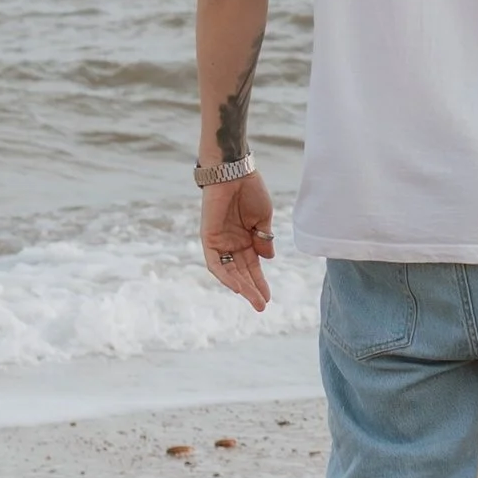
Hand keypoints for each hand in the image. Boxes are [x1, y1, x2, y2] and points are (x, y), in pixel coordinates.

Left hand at [200, 172, 274, 311]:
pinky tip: (237, 287)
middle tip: (262, 305)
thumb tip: (268, 259)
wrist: (235, 172)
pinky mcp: (208, 238)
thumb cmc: (251, 190)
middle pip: (241, 272)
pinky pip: (215, 262)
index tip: (268, 297)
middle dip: (252, 288)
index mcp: (246, 238)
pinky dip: (225, 275)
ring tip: (254, 301)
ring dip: (241, 287)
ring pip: (229, 271)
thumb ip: (264, 239)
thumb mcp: (263, 218)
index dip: (260, 281)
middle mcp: (231, 243)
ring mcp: (220, 242)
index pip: (252, 266)